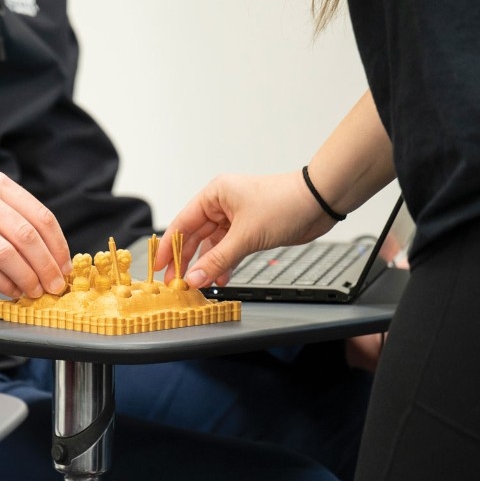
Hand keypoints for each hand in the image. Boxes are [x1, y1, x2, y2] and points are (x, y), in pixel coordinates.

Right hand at [0, 173, 71, 298]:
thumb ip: (10, 213)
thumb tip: (47, 250)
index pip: (41, 217)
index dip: (58, 246)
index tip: (65, 267)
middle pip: (27, 236)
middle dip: (47, 266)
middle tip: (55, 286)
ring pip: (7, 253)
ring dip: (26, 277)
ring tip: (35, 292)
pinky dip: (1, 282)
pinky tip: (10, 290)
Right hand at [156, 171, 338, 288]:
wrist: (319, 201)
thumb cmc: (285, 203)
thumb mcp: (246, 236)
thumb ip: (217, 260)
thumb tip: (194, 279)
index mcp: (215, 195)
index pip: (182, 222)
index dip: (169, 247)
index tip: (159, 267)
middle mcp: (222, 205)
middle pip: (195, 236)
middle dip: (186, 260)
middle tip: (176, 283)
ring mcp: (236, 219)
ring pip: (212, 246)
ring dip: (206, 265)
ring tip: (198, 285)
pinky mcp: (250, 231)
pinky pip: (229, 250)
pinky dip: (224, 264)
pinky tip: (221, 279)